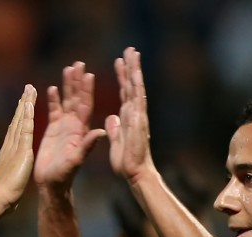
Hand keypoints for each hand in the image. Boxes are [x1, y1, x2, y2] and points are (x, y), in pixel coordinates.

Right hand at [0, 84, 36, 212]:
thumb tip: (10, 178)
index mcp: (9, 151)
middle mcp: (11, 145)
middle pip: (18, 119)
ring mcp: (16, 146)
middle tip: (28, 88)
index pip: (16, 128)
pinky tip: (29, 104)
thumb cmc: (2, 196)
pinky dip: (27, 116)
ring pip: (22, 120)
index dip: (20, 114)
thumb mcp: (9, 180)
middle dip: (24, 103)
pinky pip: (26, 129)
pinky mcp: (23, 151)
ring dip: (26, 103)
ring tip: (30, 89)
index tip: (23, 102)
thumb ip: (10, 174)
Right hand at [34, 62, 105, 189]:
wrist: (52, 184)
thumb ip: (88, 145)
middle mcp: (75, 125)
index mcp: (82, 130)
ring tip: (68, 68)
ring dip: (67, 85)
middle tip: (79, 63)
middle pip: (77, 98)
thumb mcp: (77, 160)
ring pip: (66, 101)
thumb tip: (101, 131)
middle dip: (78, 81)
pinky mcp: (52, 130)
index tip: (89, 74)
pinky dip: (53, 99)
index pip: (86, 105)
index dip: (87, 90)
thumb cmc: (65, 175)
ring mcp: (64, 126)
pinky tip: (51, 88)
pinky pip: (53, 111)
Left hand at [105, 47, 155, 182]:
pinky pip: (137, 104)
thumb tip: (112, 117)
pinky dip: (136, 90)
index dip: (123, 76)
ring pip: (136, 89)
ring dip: (134, 72)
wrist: (135, 173)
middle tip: (130, 49)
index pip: (125, 91)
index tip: (120, 60)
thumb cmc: (127, 161)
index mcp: (128, 116)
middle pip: (132, 85)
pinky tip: (136, 76)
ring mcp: (138, 117)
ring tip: (133, 54)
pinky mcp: (139, 124)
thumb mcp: (116, 141)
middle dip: (131, 67)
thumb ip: (115, 128)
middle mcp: (135, 114)